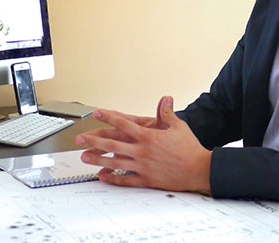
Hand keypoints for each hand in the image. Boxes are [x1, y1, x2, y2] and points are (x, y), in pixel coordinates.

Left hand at [75, 96, 210, 193]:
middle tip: (79, 139)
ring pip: (115, 163)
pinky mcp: (147, 180)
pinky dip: (113, 178)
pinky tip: (102, 176)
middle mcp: (142, 151)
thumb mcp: (178, 126)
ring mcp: (143, 166)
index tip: (97, 113)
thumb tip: (165, 98)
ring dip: (97, 160)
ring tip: (84, 157)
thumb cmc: (190, 147)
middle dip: (94, 141)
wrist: (199, 169)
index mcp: (148, 136)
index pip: (124, 124)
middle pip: (112, 144)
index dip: (109, 118)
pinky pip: (126, 179)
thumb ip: (167, 113)